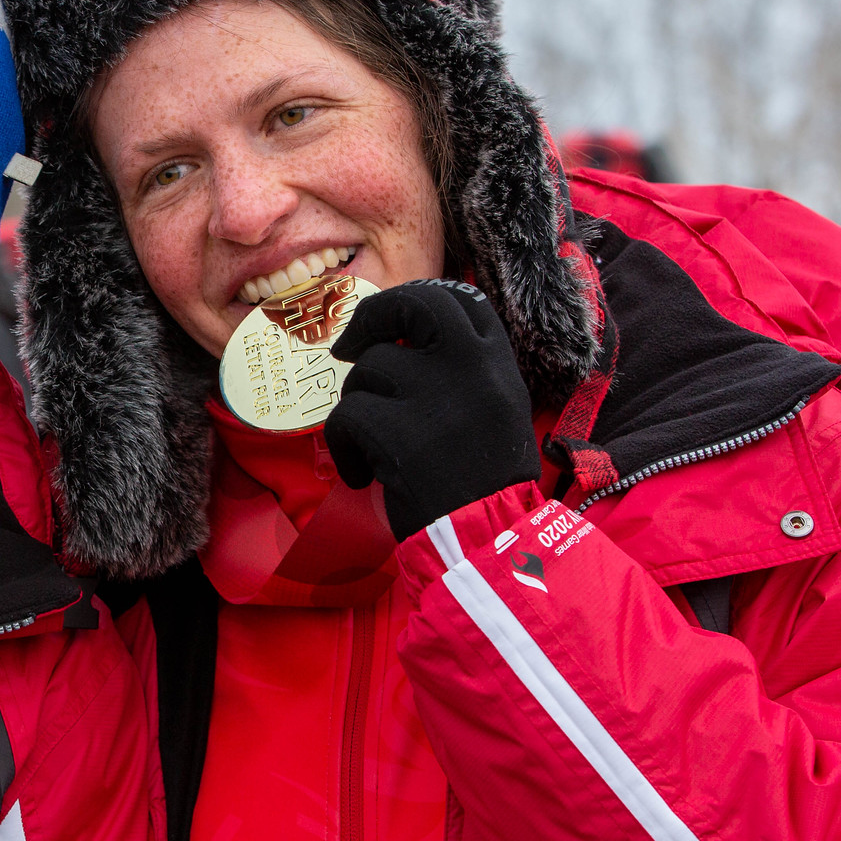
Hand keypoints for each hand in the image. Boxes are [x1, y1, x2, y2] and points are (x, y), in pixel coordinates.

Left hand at [324, 281, 538, 541]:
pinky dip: (343, 448)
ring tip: (374, 449)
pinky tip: (362, 474)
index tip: (392, 321)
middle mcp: (470, 367)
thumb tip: (403, 340)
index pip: (457, 299)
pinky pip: (346, 417)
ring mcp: (433, 395)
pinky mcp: (397, 431)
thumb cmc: (487, 483)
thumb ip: (461, 371)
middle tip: (348, 347)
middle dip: (371, 317)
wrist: (491, 541)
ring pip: (366, 372)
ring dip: (357, 410)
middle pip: (410, 305)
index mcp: (497, 363)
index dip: (415, 300)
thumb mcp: (497, 410)